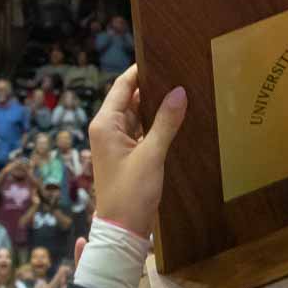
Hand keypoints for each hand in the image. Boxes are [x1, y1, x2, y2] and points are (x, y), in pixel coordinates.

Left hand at [86, 66, 186, 238]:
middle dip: (152, 88)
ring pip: (136, 116)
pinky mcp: (126, 155)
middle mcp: (106, 129)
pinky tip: (176, 119)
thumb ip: (166, 122)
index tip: (162, 57)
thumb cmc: (131, 193)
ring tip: (182, 92)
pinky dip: (155, 125)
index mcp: (105, 124)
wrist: (122, 230)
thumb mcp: (151, 155)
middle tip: (179, 74)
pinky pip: (141, 131)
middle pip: (129, 99)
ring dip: (155, 107)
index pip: (122, 86)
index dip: (140, 71)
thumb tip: (179, 92)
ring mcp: (115, 143)